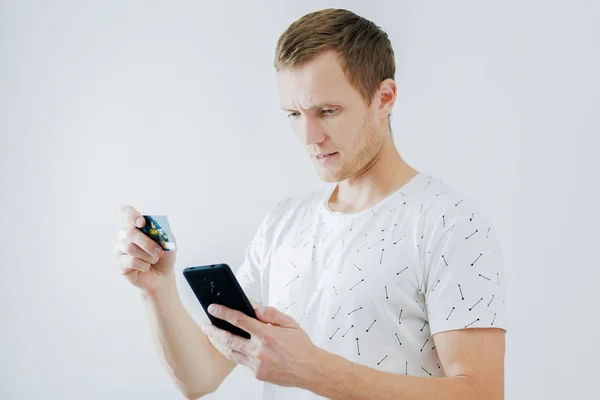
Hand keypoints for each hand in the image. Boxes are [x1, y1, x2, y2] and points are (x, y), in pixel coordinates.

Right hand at [114, 205, 176, 293]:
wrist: (163, 275)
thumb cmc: (164, 256)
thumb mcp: (169, 242)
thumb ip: (163, 233)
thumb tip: (158, 228)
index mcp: (135, 225)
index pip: (125, 212)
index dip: (131, 215)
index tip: (142, 223)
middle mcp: (124, 235)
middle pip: (129, 232)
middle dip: (147, 243)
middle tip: (159, 251)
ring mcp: (120, 249)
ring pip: (129, 247)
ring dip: (147, 255)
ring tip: (154, 259)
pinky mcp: (120, 263)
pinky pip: (130, 261)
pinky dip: (143, 264)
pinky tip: (147, 266)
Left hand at [201, 304, 321, 387]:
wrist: (310, 370)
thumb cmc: (301, 347)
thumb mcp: (290, 323)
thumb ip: (271, 314)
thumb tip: (255, 308)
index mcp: (267, 334)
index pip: (239, 320)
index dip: (224, 313)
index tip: (213, 308)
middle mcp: (260, 350)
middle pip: (229, 339)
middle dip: (214, 331)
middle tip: (205, 326)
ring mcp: (257, 363)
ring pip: (231, 353)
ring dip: (219, 344)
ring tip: (212, 336)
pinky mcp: (257, 373)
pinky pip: (241, 362)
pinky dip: (233, 354)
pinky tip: (229, 348)